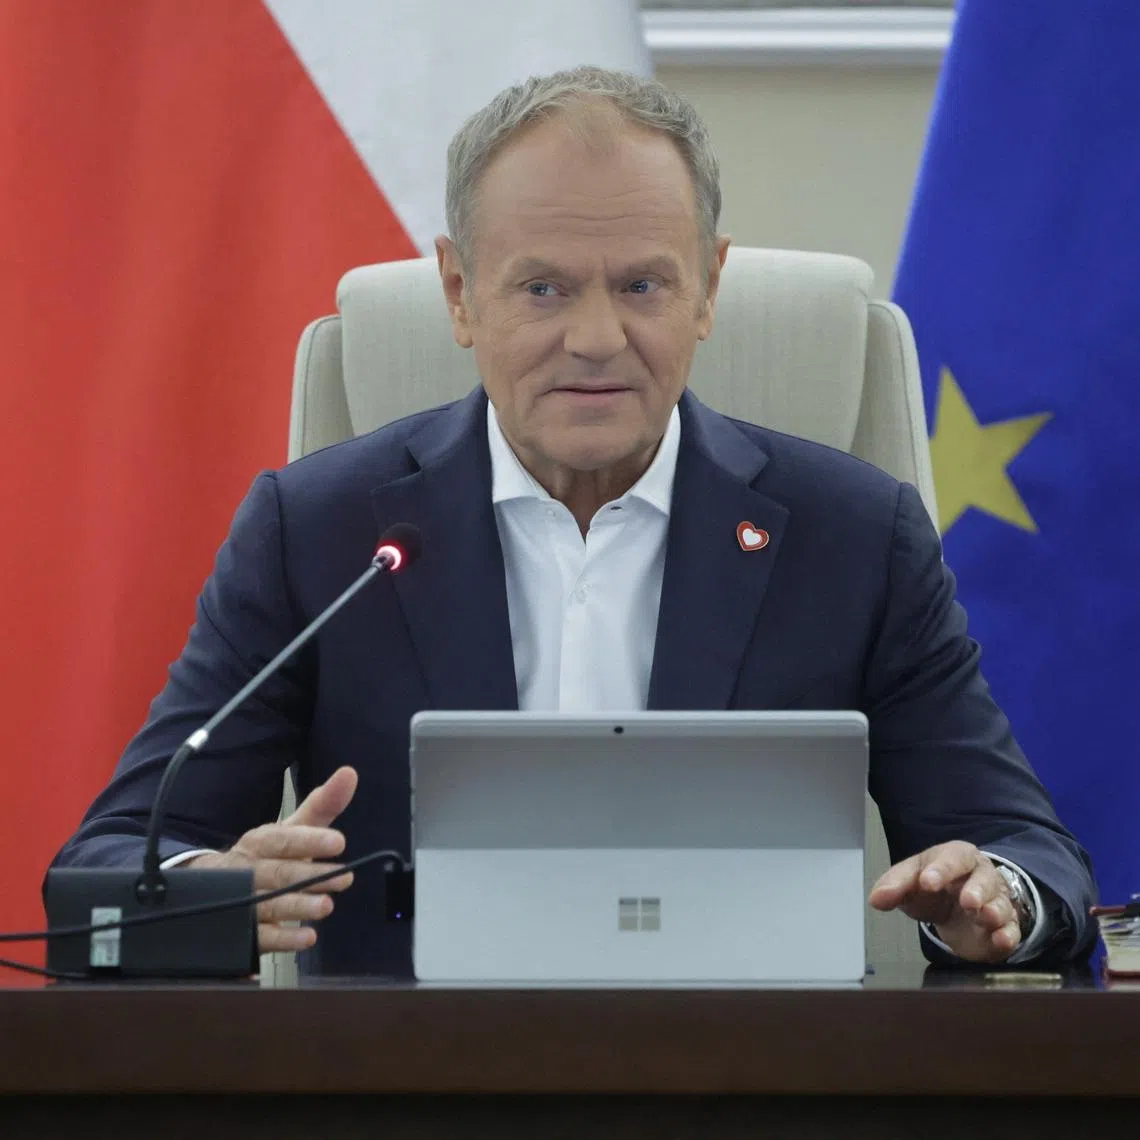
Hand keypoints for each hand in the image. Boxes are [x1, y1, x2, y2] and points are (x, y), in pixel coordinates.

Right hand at [186, 766, 357, 952]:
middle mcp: (247, 870)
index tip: (339, 842)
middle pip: (277, 873)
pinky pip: (260, 938)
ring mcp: (240, 903)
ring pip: (268, 904)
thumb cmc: (269, 855)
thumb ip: (323, 805)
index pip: (284, 838)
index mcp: (259, 842)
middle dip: (309, 876)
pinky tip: (306, 937)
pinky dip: (283, 940)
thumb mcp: (294, 829)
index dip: (310, 840)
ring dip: (298, 907)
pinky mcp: (241, 933)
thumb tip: (350, 773)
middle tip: (344, 878)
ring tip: (325, 907)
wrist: (215, 888)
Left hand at [868, 841, 1021, 962]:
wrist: (954, 909)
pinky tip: (999, 940)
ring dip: (994, 911)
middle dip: (977, 890)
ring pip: (1000, 904)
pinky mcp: (1003, 929)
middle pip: (984, 879)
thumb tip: (876, 899)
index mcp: (956, 858)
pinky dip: (1007, 936)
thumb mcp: (909, 883)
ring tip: (985, 917)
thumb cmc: (932, 887)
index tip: (926, 882)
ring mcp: (996, 902)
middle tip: (967, 902)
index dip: (941, 869)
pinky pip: (1012, 931)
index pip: (952, 858)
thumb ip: (893, 887)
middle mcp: (981, 877)